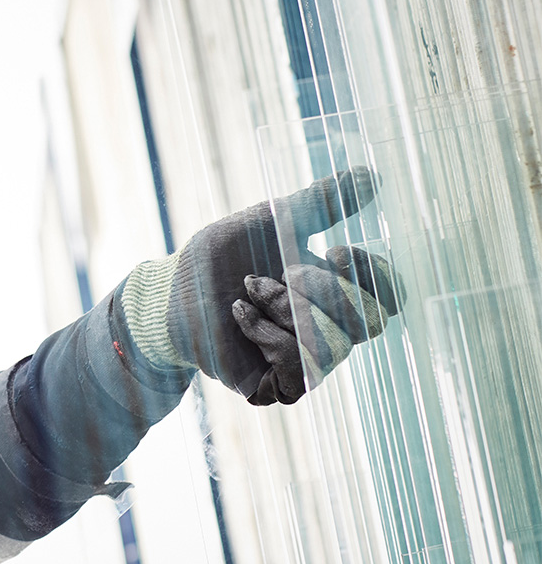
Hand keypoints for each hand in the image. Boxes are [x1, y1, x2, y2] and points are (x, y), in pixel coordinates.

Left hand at [120, 167, 399, 403]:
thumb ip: (322, 203)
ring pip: (332, 343)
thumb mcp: (275, 221)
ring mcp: (308, 365)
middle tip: (283, 271)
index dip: (375, 277)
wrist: (173, 290)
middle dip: (321, 289)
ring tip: (250, 290)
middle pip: (368, 321)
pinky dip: (266, 332)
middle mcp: (331, 333)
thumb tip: (372, 175)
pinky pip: (298, 365)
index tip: (335, 251)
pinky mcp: (279, 387)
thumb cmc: (222, 258)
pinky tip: (240, 314)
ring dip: (285, 307)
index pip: (389, 299)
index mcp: (339, 295)